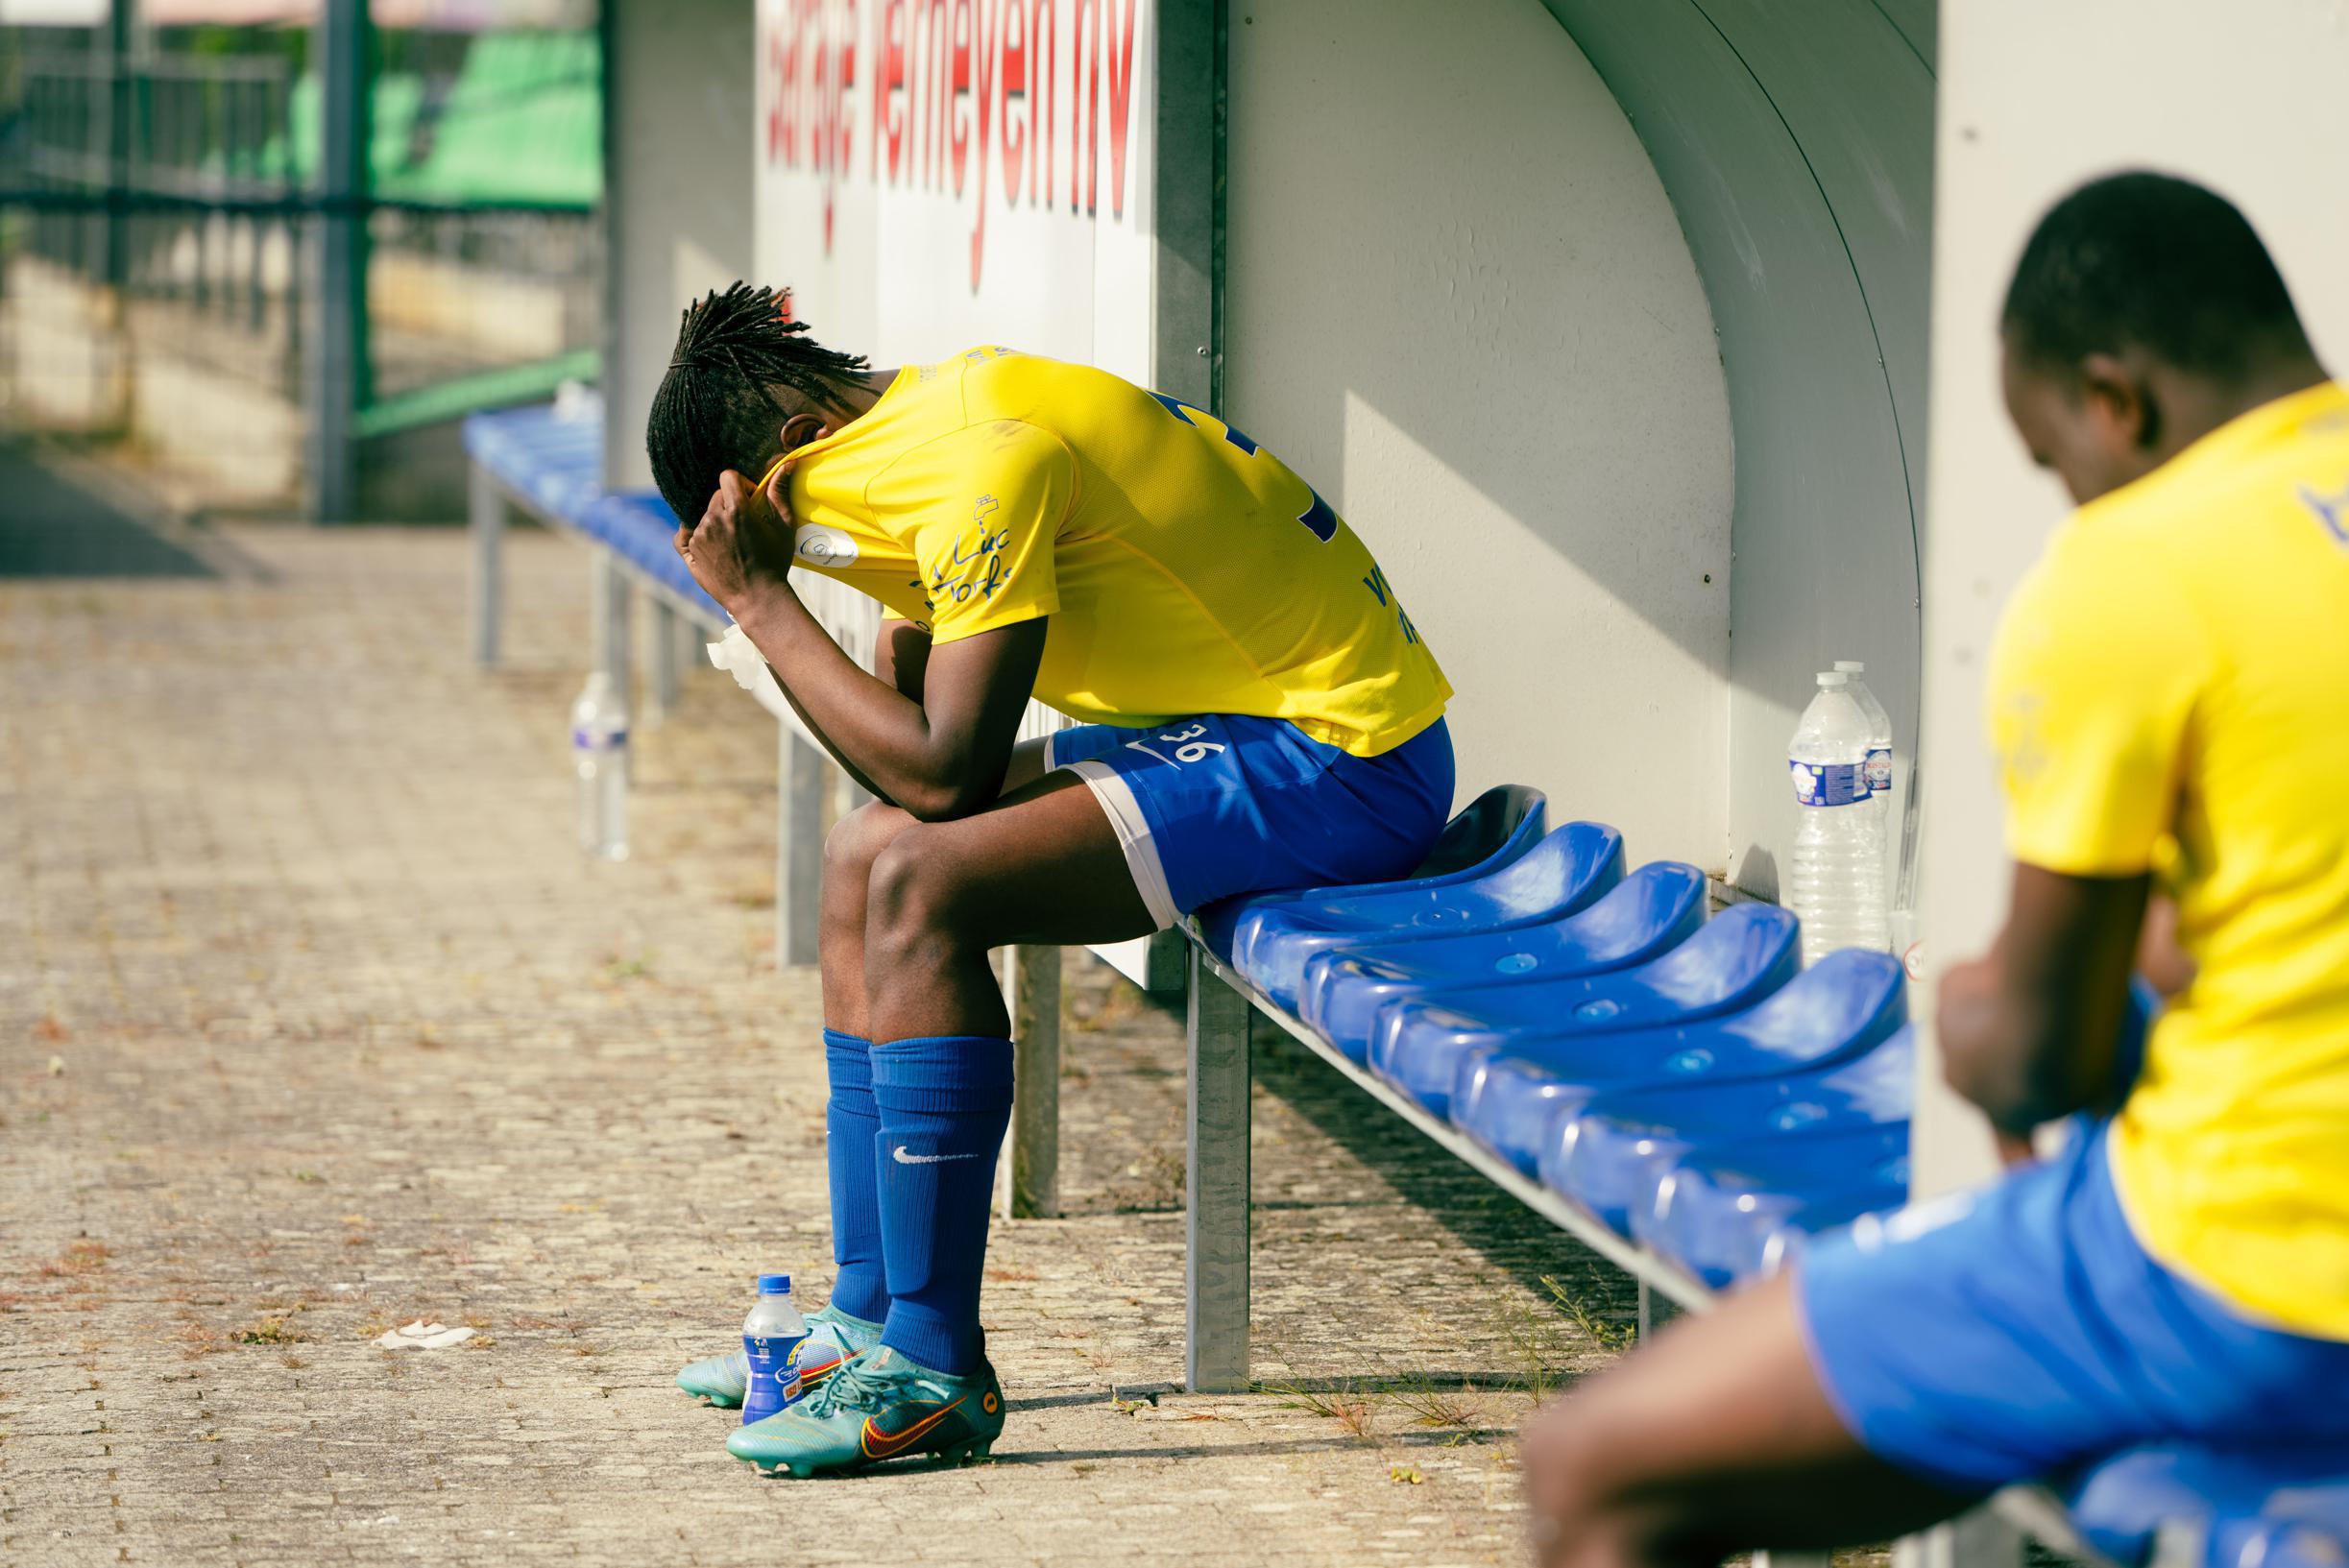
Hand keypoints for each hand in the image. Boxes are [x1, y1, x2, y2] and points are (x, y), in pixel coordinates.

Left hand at [676, 468, 797, 614]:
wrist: (757, 599)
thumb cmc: (775, 564)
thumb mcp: (784, 528)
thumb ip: (780, 494)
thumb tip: (787, 464)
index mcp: (736, 510)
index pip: (728, 476)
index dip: (741, 484)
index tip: (750, 499)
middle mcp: (712, 520)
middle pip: (716, 496)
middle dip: (730, 504)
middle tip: (745, 525)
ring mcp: (698, 536)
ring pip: (704, 515)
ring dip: (717, 521)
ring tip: (733, 542)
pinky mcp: (689, 551)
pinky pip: (687, 532)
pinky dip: (698, 534)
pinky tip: (713, 545)